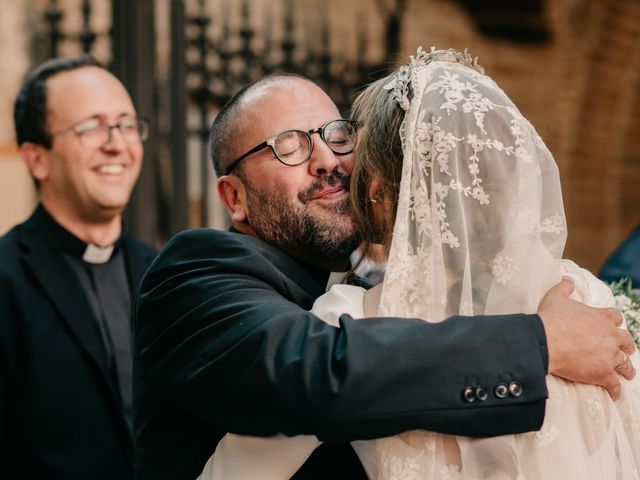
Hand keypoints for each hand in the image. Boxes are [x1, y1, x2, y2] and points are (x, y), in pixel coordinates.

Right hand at [537, 277, 635, 399]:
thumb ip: (564, 287)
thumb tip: (567, 279)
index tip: (613, 324)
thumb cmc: (550, 318)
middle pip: (626, 341)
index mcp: (601, 317)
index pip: (615, 317)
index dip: (614, 321)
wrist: (546, 341)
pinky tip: (615, 394)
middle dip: (626, 346)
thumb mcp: (556, 297)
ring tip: (628, 374)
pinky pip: (614, 384)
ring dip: (627, 369)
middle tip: (626, 350)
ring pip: (625, 363)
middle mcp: (610, 336)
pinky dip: (616, 390)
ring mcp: (608, 356)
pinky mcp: (603, 374)